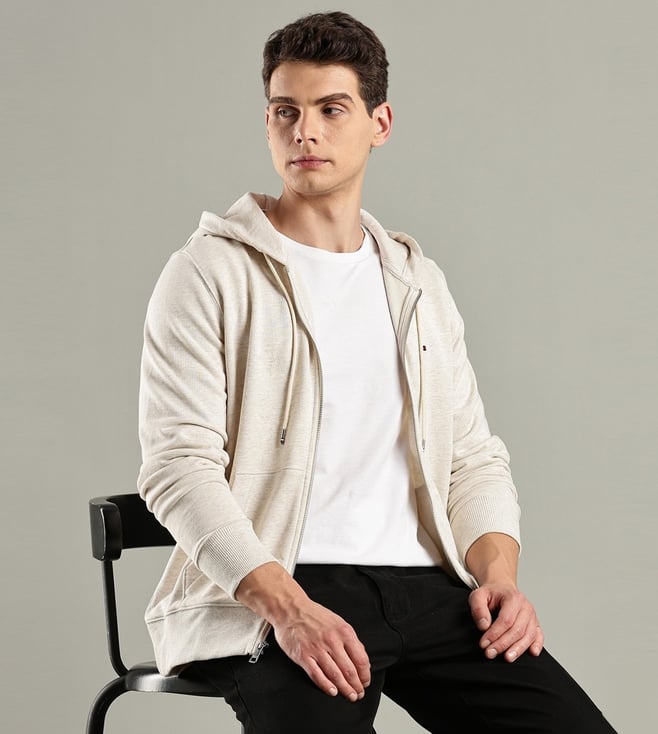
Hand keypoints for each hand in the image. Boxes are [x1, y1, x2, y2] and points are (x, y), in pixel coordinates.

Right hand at [235, 562, 369, 701]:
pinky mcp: (303, 656)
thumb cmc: (314, 615)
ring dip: (345, 689)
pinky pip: (317, 675)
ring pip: (335, 675)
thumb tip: (361, 656)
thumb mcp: (338, 622)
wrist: (290, 609)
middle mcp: (332, 640)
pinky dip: (326, 686)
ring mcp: (317, 649)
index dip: (365, 675)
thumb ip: (350, 639)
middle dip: (356, 686)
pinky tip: (332, 691)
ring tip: (350, 695)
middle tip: (359, 694)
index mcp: (343, 631)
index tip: (365, 681)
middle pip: (349, 670)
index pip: (361, 659)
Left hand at [469, 582, 543, 661]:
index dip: (494, 633)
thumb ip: (478, 609)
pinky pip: (539, 635)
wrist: (501, 589)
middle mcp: (526, 606)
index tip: (483, 644)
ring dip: (517, 649)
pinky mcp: (535, 623)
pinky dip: (537, 645)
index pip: (506, 620)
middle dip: (503, 644)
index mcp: (513, 597)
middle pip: (517, 630)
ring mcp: (532, 616)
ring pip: (528, 635)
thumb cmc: (490, 594)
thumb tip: (484, 626)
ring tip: (507, 658)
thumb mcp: (477, 596)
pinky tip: (532, 653)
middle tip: (490, 653)